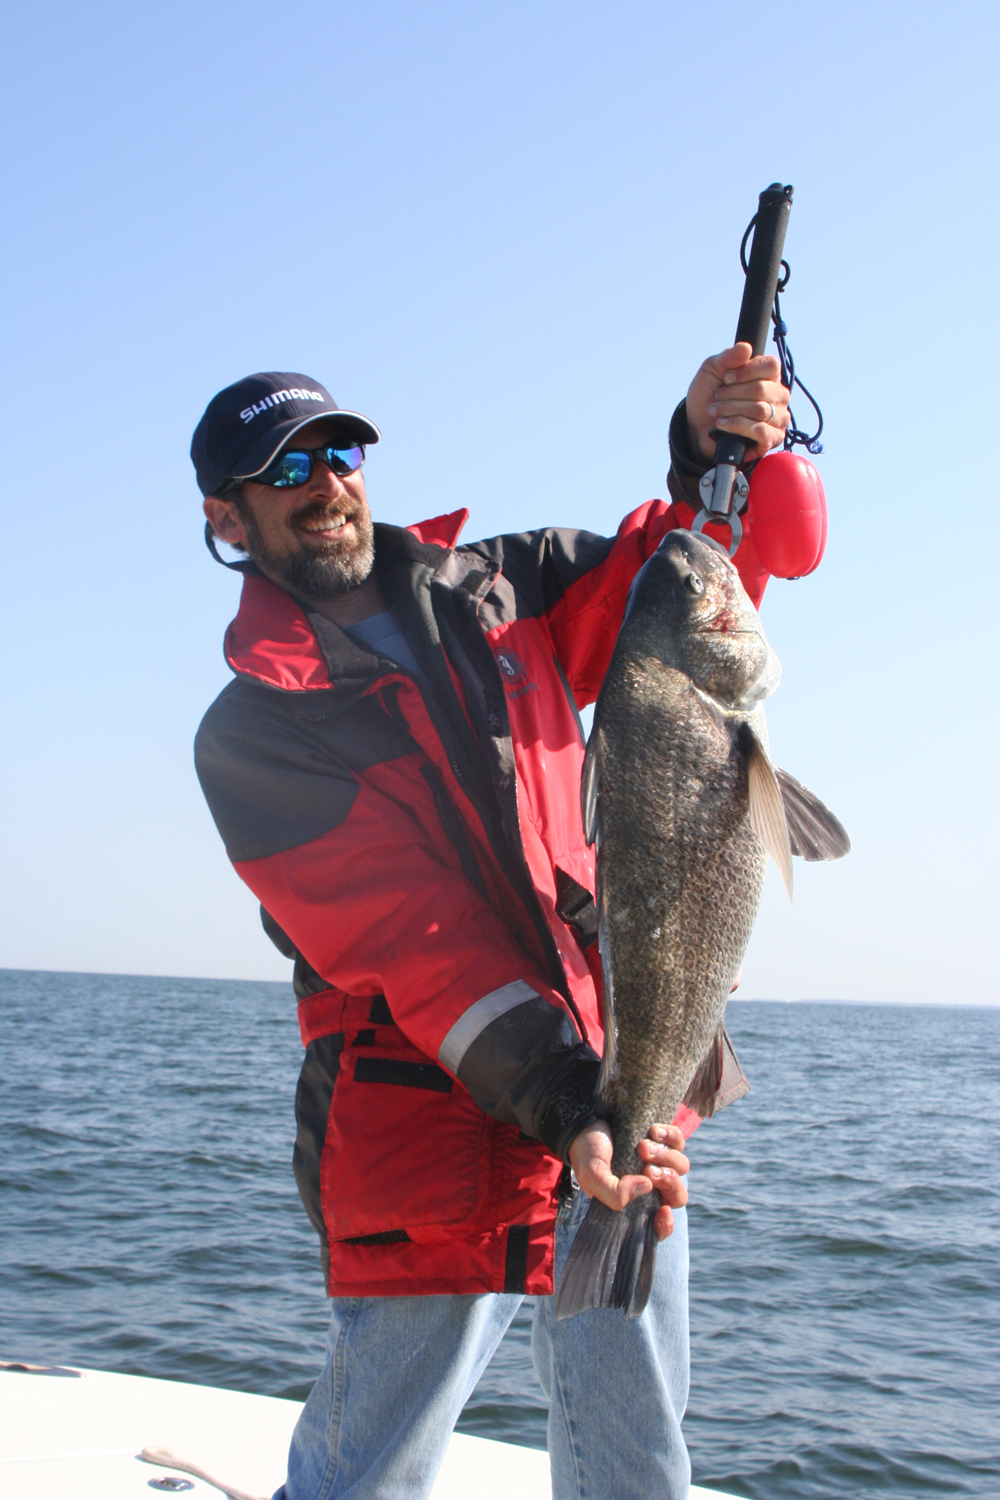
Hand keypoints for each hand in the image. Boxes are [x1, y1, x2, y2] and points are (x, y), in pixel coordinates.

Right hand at [568, 1119, 689, 1240]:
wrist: (585, 1122)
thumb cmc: (588, 1154)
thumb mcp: (593, 1177)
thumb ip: (613, 1193)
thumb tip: (647, 1186)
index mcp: (635, 1203)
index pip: (660, 1226)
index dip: (665, 1224)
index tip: (663, 1211)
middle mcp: (651, 1186)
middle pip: (678, 1195)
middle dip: (666, 1181)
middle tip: (646, 1169)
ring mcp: (660, 1162)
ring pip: (681, 1167)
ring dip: (665, 1156)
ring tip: (642, 1146)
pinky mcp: (662, 1140)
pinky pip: (679, 1141)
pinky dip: (671, 1137)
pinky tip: (653, 1131)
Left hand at [685, 343, 789, 462]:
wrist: (697, 427)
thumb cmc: (708, 396)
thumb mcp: (711, 370)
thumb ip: (727, 357)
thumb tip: (746, 347)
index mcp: (769, 376)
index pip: (771, 366)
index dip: (745, 371)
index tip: (725, 378)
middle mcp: (778, 396)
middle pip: (761, 389)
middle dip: (732, 394)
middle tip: (717, 398)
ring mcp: (778, 418)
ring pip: (760, 410)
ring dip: (731, 410)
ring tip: (716, 413)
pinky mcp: (772, 438)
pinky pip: (762, 432)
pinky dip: (738, 427)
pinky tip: (723, 426)